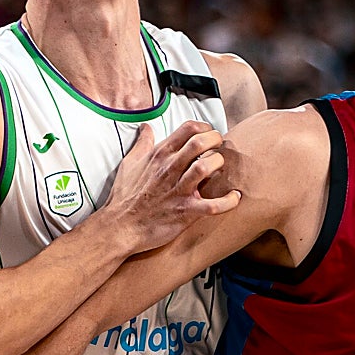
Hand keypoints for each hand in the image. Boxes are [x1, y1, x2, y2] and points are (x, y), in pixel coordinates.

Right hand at [102, 120, 240, 253]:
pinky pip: (212, 206)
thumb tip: (146, 127)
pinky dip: (228, 201)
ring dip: (219, 164)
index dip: (204, 127)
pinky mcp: (186, 212)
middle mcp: (170, 169)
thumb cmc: (125, 196)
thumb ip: (142, 143)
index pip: (188, 128)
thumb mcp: (130, 163)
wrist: (120, 227)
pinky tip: (234, 196)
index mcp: (160, 155)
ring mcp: (178, 190)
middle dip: (216, 140)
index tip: (208, 134)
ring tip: (221, 168)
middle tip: (219, 146)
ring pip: (206, 167)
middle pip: (200, 142)